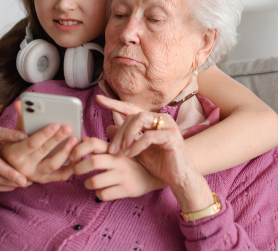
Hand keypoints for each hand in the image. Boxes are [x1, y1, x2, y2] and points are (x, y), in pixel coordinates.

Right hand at [0, 123, 78, 183]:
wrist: (7, 169)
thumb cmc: (12, 147)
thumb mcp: (13, 134)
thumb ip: (21, 120)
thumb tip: (20, 103)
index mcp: (15, 154)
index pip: (32, 143)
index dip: (45, 134)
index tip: (56, 124)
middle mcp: (25, 168)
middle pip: (45, 152)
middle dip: (58, 139)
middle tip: (68, 128)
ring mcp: (36, 176)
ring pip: (54, 165)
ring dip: (66, 152)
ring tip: (75, 140)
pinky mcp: (45, 180)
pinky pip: (61, 175)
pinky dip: (72, 166)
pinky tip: (78, 154)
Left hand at [69, 137, 162, 199]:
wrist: (156, 176)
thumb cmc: (134, 161)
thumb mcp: (122, 148)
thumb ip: (104, 144)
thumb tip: (85, 139)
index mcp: (116, 148)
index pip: (93, 143)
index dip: (79, 149)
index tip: (72, 156)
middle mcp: (119, 160)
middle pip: (92, 162)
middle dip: (78, 168)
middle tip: (75, 171)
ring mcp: (123, 175)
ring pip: (95, 181)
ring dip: (87, 183)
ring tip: (88, 183)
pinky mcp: (127, 189)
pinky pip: (104, 194)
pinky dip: (99, 194)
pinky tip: (102, 192)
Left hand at [96, 95, 212, 211]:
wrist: (178, 178)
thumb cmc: (159, 163)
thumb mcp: (136, 149)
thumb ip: (124, 138)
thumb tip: (107, 128)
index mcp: (152, 120)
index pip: (131, 108)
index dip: (114, 103)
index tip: (98, 99)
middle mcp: (161, 119)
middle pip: (133, 115)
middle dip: (120, 132)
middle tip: (112, 149)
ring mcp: (168, 126)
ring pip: (140, 119)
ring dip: (127, 135)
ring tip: (121, 151)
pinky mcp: (172, 137)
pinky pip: (149, 136)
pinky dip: (137, 145)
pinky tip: (130, 154)